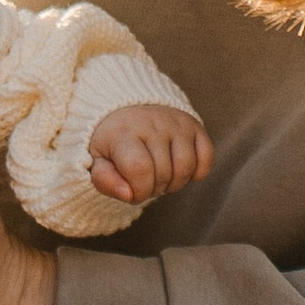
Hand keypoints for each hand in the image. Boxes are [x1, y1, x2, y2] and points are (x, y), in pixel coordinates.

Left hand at [87, 102, 213, 207]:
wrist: (128, 110)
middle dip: (154, 189)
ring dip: (175, 183)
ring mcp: (176, 123)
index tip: (132, 192)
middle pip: (164, 172)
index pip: (140, 169)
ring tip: (162, 178)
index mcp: (124, 133)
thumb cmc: (112, 144)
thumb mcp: (98, 161)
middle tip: (145, 183)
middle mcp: (152, 124)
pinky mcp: (194, 125)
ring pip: (186, 167)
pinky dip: (196, 173)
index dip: (138, 191)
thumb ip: (105, 181)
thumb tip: (128, 194)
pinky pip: (206, 158)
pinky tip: (179, 170)